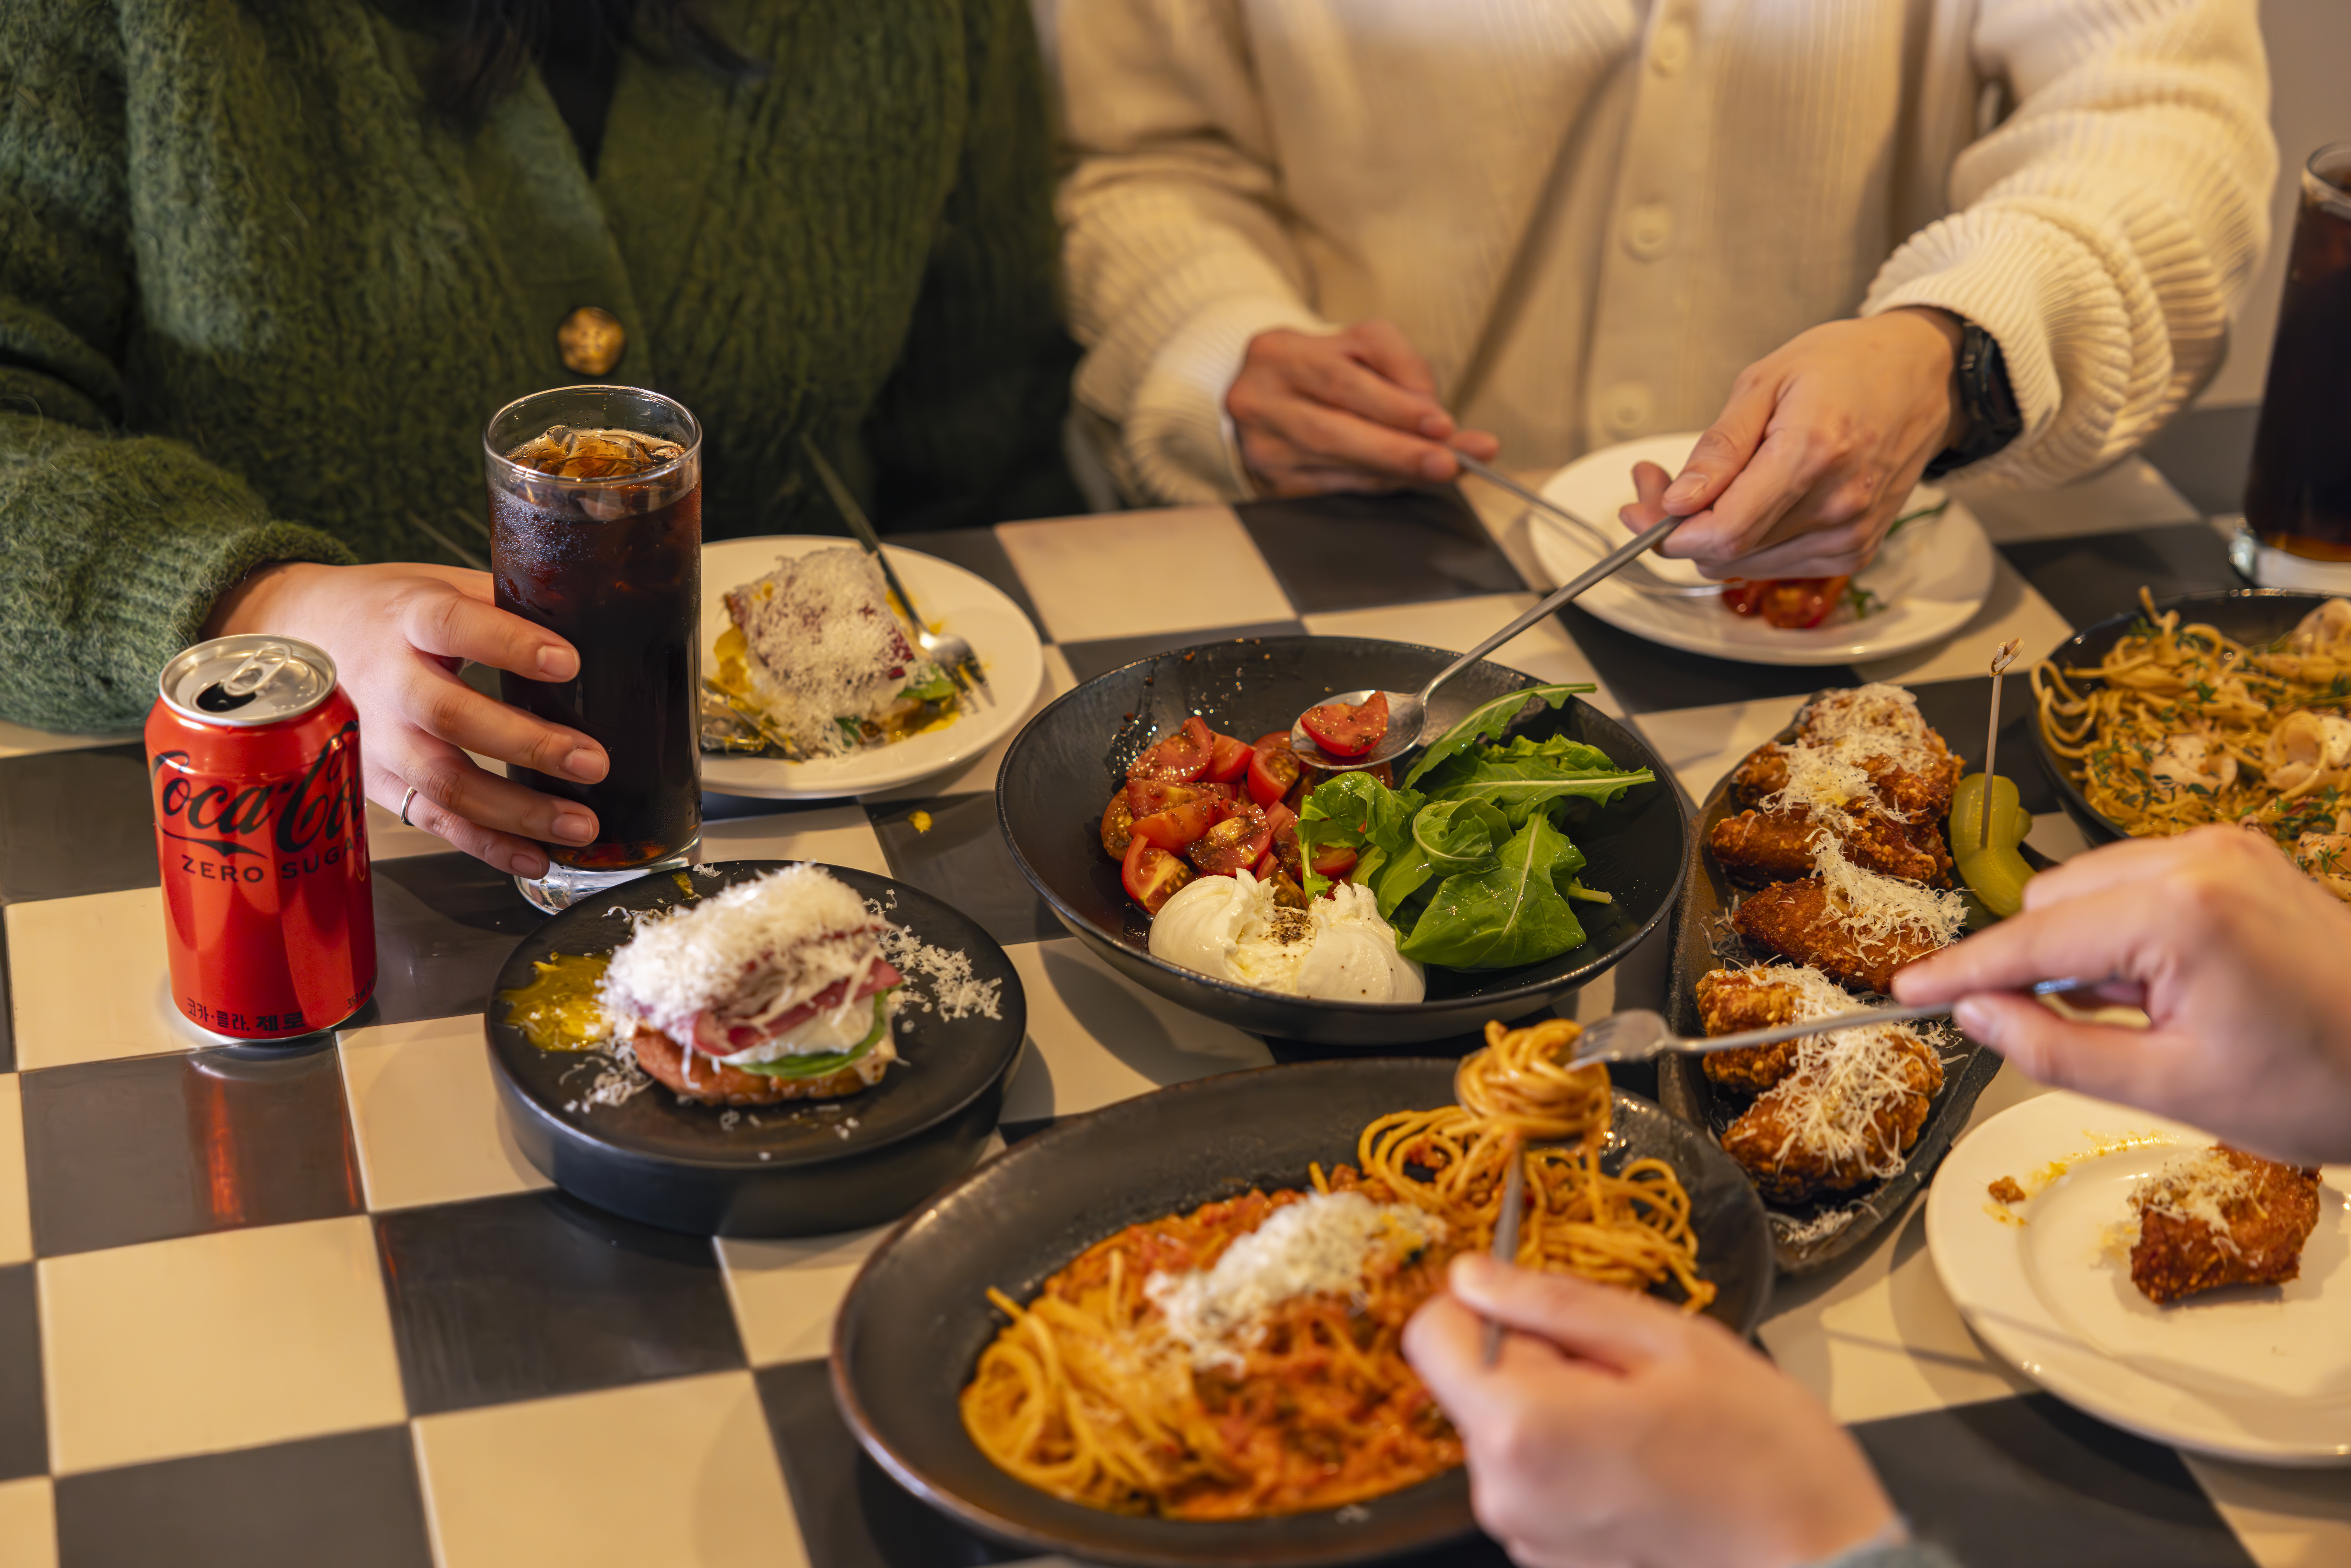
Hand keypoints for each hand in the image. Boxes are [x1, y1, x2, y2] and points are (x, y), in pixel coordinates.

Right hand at [206, 562, 606, 875]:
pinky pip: (436, 821)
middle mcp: (389, 682)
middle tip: (593, 761)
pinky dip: (488, 846)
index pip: (457, 626)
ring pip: (446, 782)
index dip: (511, 645)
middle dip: (528, 745)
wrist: (297, 635)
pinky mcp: (378, 782)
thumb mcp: (437, 585)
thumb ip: (503, 601)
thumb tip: (589, 611)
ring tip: (581, 824)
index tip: (568, 662)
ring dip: (519, 811)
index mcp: (410, 619)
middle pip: (452, 718)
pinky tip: (537, 858)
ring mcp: (379, 739)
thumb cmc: (387, 611)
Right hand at [1227, 321, 1498, 495]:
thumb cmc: (1324, 365)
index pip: (1341, 382)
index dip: (1393, 407)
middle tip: (1447, 464)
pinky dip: (1375, 484)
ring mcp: (1261, 447)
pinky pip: (1332, 489)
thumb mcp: (1362, 345)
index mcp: (1277, 353)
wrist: (1267, 392)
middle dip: (1396, 451)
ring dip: (1393, 472)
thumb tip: (1439, 424)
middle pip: (1331, 432)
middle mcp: (1259, 401)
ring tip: (1441, 471)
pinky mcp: (1271, 481)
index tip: (1442, 425)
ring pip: (1335, 467)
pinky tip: (1404, 479)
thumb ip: (1403, 370)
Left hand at [1403, 1255, 1896, 1567]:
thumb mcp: (1664, 1341)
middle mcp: (1502, 1491)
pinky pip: (1534, 1479)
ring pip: (1508, 1429)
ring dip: (1559, 1408)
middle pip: (1474, 1384)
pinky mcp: (1550, 1560)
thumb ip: (1554, 1303)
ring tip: (1644, 1423)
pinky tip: (1642, 1463)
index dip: (1482, 1307)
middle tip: (1626, 1375)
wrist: (1819, 1560)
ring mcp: (1525, 1535)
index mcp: (1520, 1426)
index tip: (1544, 1311)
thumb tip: (1475, 1274)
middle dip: (1536, 1361)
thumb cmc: (1759, 1454)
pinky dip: (1573, 1458)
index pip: (1430, 1334)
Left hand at [1618, 308, 1962, 579]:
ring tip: (1704, 486)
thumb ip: (1718, 449)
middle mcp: (1838, 506)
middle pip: (1728, 554)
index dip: (1669, 532)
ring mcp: (1851, 535)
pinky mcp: (1855, 550)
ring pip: (1746, 566)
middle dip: (1678, 527)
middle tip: (1660, 484)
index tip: (1641, 506)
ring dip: (1711, 536)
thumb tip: (1677, 502)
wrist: (1921, 375)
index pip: (1725, 532)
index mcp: (1814, 455)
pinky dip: (1750, 542)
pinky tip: (1750, 500)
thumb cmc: (1847, 365)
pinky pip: (1777, 563)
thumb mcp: (1765, 382)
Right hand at [1894, 825, 2350, 1165]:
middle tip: (2087, 1035)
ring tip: (2144, 1017)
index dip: (1962, 970)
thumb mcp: (2172, 1089)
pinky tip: (2165, 987)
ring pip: (2088, 887)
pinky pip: (2139, 882)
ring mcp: (2224, 848)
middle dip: (2043, 966)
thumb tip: (1977, 1016)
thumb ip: (2055, 1049)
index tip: (1908, 990)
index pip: (2032, 939)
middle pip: (2052, 899)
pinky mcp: (2241, 855)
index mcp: (2180, 910)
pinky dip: (2127, 932)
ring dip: (2086, 950)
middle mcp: (2199, 856)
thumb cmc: (2324, 1086)